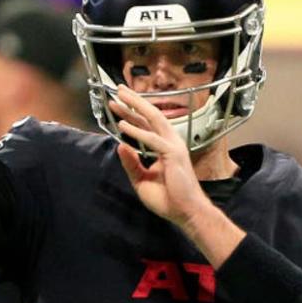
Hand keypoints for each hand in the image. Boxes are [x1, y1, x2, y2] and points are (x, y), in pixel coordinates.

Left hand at [107, 85, 211, 226]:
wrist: (185, 213)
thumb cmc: (167, 199)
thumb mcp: (142, 180)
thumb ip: (131, 164)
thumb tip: (120, 146)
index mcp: (164, 147)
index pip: (146, 125)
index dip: (131, 114)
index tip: (117, 105)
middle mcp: (170, 142)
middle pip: (151, 115)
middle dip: (134, 101)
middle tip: (118, 89)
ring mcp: (174, 146)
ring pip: (154, 119)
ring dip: (136, 107)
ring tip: (120, 98)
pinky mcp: (173, 154)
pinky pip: (152, 140)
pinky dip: (137, 132)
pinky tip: (123, 125)